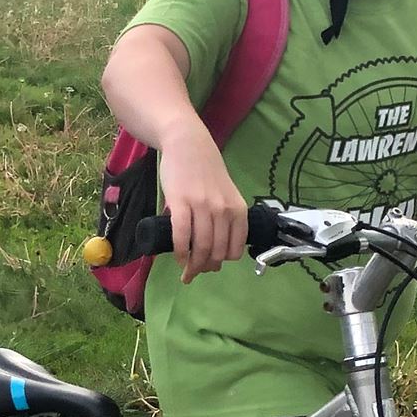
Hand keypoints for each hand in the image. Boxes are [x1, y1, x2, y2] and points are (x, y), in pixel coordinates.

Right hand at [158, 131, 247, 280]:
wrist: (188, 144)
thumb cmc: (206, 171)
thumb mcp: (226, 194)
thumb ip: (225, 218)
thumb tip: (216, 248)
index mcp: (238, 210)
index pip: (234, 249)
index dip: (221, 263)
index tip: (210, 266)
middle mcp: (223, 210)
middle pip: (216, 252)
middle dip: (205, 268)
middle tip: (194, 273)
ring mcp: (202, 206)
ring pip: (200, 247)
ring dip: (192, 265)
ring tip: (186, 270)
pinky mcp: (180, 202)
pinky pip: (181, 235)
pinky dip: (179, 252)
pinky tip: (178, 258)